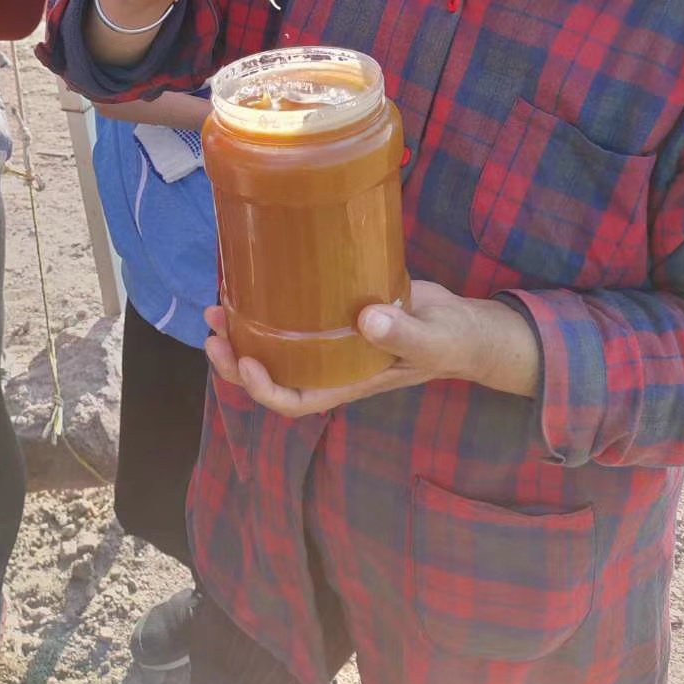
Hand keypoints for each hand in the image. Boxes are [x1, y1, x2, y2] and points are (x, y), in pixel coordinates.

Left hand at [204, 280, 541, 417]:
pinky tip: (253, 284)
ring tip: (217, 312)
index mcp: (350, 381)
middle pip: (273, 375)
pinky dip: (268, 306)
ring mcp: (332, 341)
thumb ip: (405, 333)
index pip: (296, 400)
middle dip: (237, 361)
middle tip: (213, 332)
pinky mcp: (337, 311)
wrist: (470, 325)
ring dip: (243, 334)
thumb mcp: (435, 339)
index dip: (264, 389)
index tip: (247, 362)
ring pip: (276, 347)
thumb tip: (368, 320)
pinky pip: (293, 317)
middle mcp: (333, 365)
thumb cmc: (455, 341)